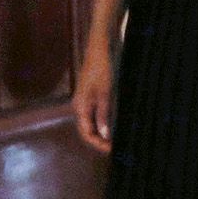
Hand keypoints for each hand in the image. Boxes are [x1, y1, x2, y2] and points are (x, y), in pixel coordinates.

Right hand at [73, 35, 116, 152]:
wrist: (99, 47)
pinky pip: (96, 114)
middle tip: (116, 148)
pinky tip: (114, 124)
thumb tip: (103, 135)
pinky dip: (104, 122)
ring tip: (117, 139)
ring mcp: (85, 101)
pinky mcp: (92, 95)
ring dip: (102, 133)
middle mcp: (80, 106)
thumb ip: (103, 114)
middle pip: (88, 131)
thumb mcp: (104, 92)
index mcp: (80, 107)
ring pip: (92, 123)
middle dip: (100, 141)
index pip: (86, 134)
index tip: (112, 151)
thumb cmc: (101, 68)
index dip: (98, 144)